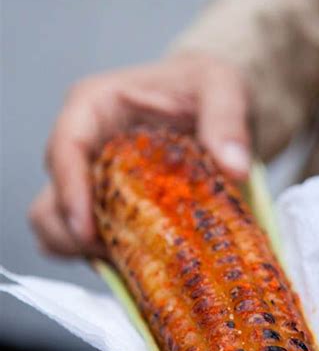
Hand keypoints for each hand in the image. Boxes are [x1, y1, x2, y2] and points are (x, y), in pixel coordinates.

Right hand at [29, 53, 249, 256]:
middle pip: (53, 201)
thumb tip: (234, 167)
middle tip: (119, 254)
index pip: (65, 149)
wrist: (216, 108)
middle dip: (77, 235)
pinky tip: (143, 263)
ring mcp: (94, 183)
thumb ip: (226, 120)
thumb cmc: (206, 87)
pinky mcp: (111, 210)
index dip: (69, 192)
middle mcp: (85, 148)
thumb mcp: (223, 87)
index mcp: (95, 108)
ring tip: (132, 262)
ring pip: (61, 229)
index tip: (88, 231)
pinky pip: (92, 246)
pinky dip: (109, 260)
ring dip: (87, 253)